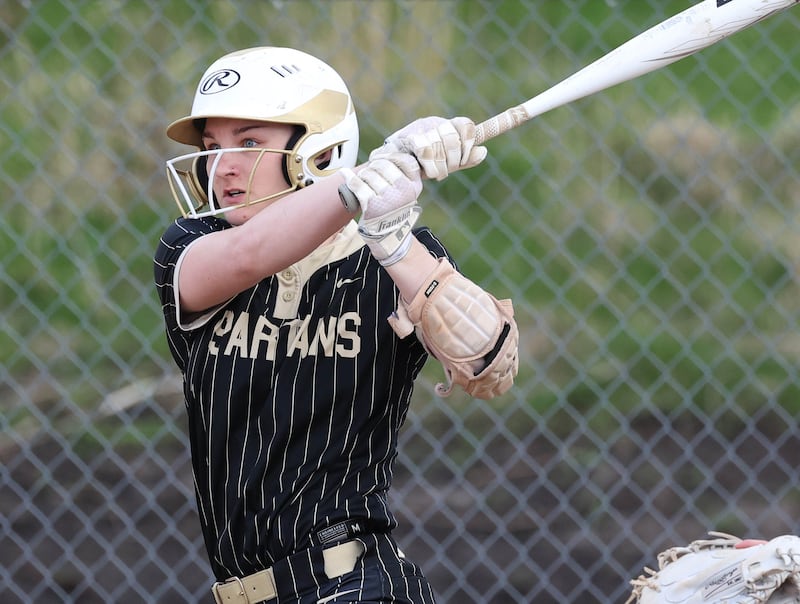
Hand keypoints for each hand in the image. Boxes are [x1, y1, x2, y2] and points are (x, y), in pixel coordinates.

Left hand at [341, 153, 421, 265]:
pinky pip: (358, 185)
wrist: (388, 235)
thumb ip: (401, 172)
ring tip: (364, 181)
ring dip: (363, 175)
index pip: (405, 160)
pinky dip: (349, 178)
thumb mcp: (406, 191)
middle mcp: (403, 192)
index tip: (381, 158)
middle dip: (374, 166)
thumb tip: (385, 148)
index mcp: (414, 186)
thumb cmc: (394, 208)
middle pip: (384, 165)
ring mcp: (388, 199)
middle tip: (371, 172)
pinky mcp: (373, 206)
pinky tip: (346, 174)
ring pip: (369, 173)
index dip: (390, 155)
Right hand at [371, 116, 487, 180]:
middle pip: (453, 137)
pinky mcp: (407, 138)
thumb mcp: (447, 163)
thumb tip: (483, 151)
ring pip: (439, 144)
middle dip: (453, 159)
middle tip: (447, 171)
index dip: (468, 144)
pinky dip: (429, 166)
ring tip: (436, 175)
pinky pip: (424, 150)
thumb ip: (466, 159)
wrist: (391, 169)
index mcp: (446, 125)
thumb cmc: (420, 165)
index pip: (465, 125)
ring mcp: (419, 129)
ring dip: (440, 166)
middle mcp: (434, 122)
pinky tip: (425, 173)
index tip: (463, 160)